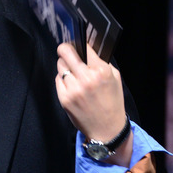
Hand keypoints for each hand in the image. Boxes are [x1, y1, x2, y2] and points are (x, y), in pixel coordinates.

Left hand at [55, 43, 131, 165]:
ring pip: (60, 66)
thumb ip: (102, 63)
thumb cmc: (112, 102)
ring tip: (72, 72)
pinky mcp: (64, 98)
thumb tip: (87, 50)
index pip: (84, 48)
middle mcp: (86, 79)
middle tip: (65, 50)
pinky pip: (57, 79)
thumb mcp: (115, 78)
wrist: (107, 129)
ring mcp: (73, 89)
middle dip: (64, 49)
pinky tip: (71, 84)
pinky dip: (62, 79)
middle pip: (65, 53)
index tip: (76, 44)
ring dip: (65, 66)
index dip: (78, 44)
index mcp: (101, 71)